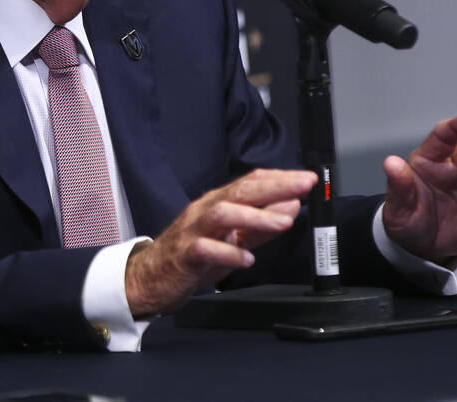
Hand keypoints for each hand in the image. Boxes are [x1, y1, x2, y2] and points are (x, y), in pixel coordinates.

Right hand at [124, 168, 315, 317]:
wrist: (149, 278)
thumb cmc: (194, 255)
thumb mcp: (234, 239)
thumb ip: (262, 224)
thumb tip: (291, 205)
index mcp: (218, 203)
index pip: (250, 182)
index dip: (280, 178)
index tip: (307, 179)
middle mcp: (205, 211)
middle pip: (239, 191)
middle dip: (273, 187)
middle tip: (302, 187)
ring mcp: (193, 231)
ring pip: (222, 214)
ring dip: (255, 216)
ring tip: (283, 222)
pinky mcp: (184, 255)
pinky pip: (205, 250)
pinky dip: (228, 253)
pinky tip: (247, 259)